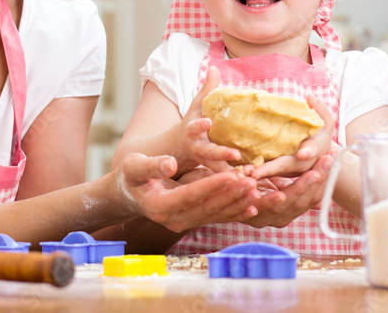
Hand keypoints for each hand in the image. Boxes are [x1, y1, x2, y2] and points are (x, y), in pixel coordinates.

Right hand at [116, 152, 258, 233]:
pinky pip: (216, 217)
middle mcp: (174, 220)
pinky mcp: (193, 220)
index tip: (231, 174)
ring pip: (215, 215)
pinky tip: (253, 205)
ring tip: (256, 191)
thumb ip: (151, 165)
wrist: (130, 193)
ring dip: (237, 203)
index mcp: (160, 205)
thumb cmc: (131, 176)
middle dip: (230, 194)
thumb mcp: (134, 166)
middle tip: (250, 181)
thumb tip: (170, 164)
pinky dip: (234, 211)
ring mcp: (184, 223)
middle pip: (207, 207)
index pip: (191, 195)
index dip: (212, 185)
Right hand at [178, 67, 241, 173]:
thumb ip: (206, 89)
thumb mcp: (196, 106)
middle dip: (222, 155)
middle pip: (209, 154)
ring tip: (249, 177)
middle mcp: (198, 150)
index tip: (207, 122)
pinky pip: (228, 180)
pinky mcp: (217, 173)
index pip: (194, 128)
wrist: (182, 148)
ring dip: (233, 174)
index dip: (200, 126)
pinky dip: (239, 183)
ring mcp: (206, 163)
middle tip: (236, 155)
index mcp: (193, 133)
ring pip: (219, 171)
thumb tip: (214, 67)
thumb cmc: (194, 122)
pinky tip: (254, 185)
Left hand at [244, 154, 332, 228]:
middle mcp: (275, 219)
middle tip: (325, 162)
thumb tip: (323, 202)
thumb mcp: (277, 187)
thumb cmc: (251, 189)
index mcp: (286, 214)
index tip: (331, 161)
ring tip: (311, 174)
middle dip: (315, 182)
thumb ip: (296, 190)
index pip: (309, 200)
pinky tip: (267, 187)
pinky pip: (252, 207)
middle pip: (299, 202)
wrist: (219, 202)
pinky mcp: (240, 214)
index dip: (322, 182)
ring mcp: (258, 219)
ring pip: (281, 204)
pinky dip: (262, 198)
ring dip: (298, 187)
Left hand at [249, 93, 334, 179]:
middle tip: (256, 172)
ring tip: (245, 173)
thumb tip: (311, 97)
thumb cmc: (319, 135)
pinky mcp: (280, 171)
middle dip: (271, 169)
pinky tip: (242, 172)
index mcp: (315, 149)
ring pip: (275, 173)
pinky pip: (268, 173)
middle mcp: (302, 163)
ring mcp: (290, 169)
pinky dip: (256, 173)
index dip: (308, 152)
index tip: (302, 153)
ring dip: (260, 174)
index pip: (312, 150)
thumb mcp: (325, 122)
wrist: (319, 156)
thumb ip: (320, 110)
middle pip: (287, 166)